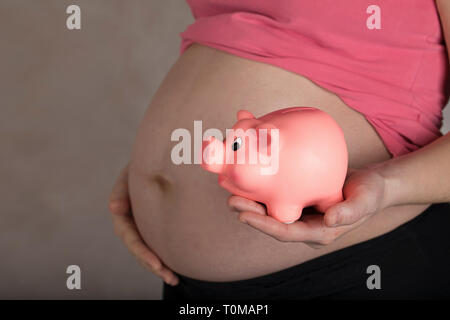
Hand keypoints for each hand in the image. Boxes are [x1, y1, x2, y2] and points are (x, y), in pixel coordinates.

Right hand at [109, 164, 178, 285]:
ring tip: (174, 279)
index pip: (129, 236)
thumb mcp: (131, 172)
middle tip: (169, 276)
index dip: (142, 251)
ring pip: (147, 250)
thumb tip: (114, 208)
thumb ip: (123, 187)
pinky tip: (178, 268)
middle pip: (138, 248)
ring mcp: (141, 224)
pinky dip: (165, 256)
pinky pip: (157, 243)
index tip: (157, 262)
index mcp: (121, 210)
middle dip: (152, 264)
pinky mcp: (152, 225)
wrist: (158, 159)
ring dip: (159, 266)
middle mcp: (129, 221)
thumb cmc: (144, 164)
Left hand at [228, 165, 388, 247]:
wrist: (369, 184)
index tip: (244, 216)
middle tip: (231, 201)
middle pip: (272, 222)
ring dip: (251, 201)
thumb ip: (350, 211)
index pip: (286, 233)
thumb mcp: (365, 200)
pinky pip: (277, 196)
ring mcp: (300, 213)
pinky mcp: (297, 199)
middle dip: (250, 214)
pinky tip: (250, 176)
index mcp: (318, 233)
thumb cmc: (370, 193)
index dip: (264, 226)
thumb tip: (330, 220)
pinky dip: (262, 188)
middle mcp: (304, 226)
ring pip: (271, 209)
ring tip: (232, 189)